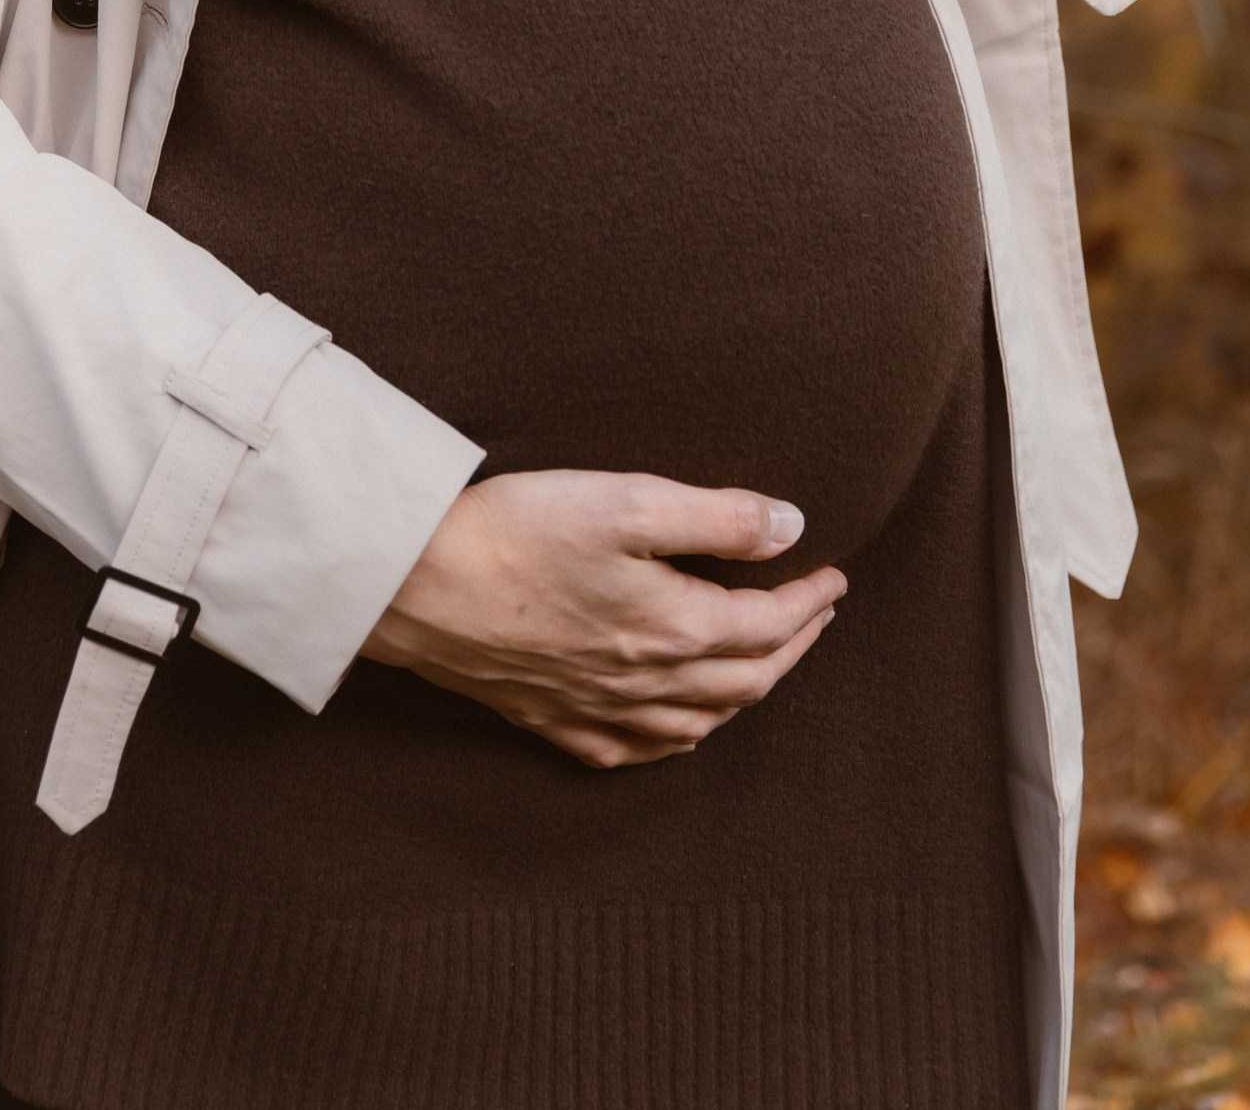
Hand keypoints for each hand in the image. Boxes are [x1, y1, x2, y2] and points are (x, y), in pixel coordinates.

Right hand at [361, 469, 846, 765]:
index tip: (835, 573)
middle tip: (817, 613)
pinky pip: (632, 750)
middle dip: (793, 646)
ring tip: (767, 661)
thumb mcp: (628, 500)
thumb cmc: (519, 529)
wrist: (415, 583)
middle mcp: (645, 683)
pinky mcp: (550, 717)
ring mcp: (597, 708)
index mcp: (672, 628)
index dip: (810, 600)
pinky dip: (675, 739)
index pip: (767, 624)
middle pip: (745, 681)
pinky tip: (678, 729)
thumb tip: (792, 529)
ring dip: (746, 693)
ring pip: (697, 722)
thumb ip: (717, 518)